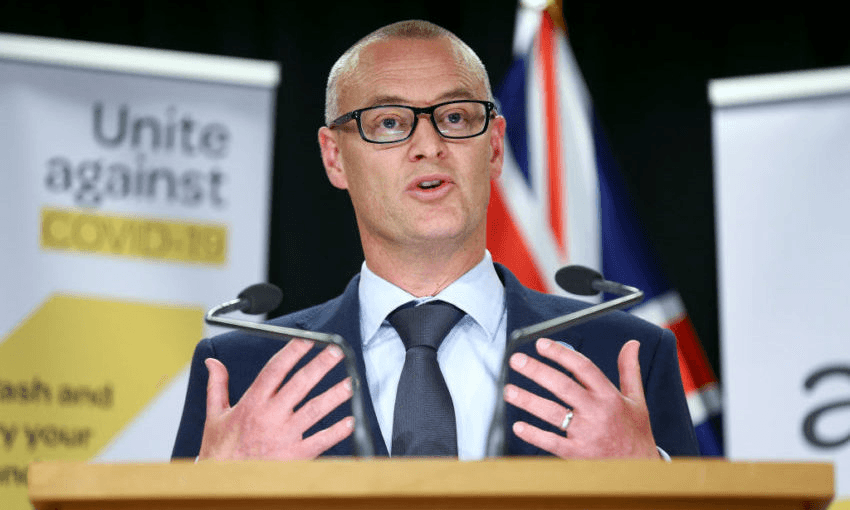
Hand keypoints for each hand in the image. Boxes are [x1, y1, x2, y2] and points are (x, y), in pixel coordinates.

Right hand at [198, 339, 353, 459]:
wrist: (225, 483)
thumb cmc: (221, 451)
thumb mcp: (214, 415)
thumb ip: (217, 386)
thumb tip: (212, 363)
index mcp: (252, 403)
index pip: (275, 370)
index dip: (292, 352)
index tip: (307, 340)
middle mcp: (271, 416)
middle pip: (300, 384)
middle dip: (320, 365)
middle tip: (336, 351)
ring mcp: (285, 435)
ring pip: (315, 410)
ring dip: (334, 395)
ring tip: (350, 382)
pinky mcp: (295, 455)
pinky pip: (320, 441)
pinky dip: (336, 431)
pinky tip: (349, 421)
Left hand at [503, 338, 659, 458]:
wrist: (639, 469)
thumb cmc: (634, 432)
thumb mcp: (637, 399)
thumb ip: (629, 369)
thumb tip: (632, 344)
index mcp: (609, 396)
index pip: (583, 367)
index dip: (561, 354)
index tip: (541, 344)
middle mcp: (597, 412)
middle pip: (563, 386)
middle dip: (537, 371)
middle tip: (517, 360)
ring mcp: (586, 434)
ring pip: (553, 413)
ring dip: (529, 401)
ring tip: (509, 390)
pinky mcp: (577, 454)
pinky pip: (552, 443)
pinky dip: (534, 435)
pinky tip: (519, 426)